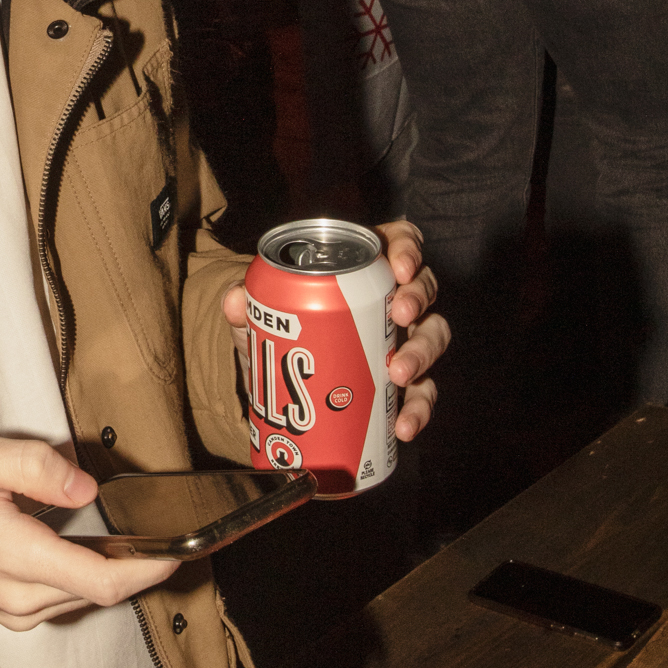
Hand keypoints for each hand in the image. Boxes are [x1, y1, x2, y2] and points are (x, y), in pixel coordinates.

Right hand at [0, 433, 180, 630]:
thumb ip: (35, 467)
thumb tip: (87, 487)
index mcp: (16, 556)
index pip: (103, 582)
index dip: (151, 568)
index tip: (183, 546)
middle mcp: (20, 597)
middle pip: (102, 592)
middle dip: (140, 565)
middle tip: (169, 531)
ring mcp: (13, 611)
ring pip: (83, 598)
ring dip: (113, 573)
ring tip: (136, 538)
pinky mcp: (8, 613)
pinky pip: (62, 601)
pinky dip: (85, 578)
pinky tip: (89, 550)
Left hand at [221, 218, 448, 440]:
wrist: (278, 375)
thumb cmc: (281, 324)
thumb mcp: (262, 312)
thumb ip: (247, 303)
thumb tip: (235, 301)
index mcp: (364, 267)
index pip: (400, 241)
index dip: (408, 248)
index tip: (399, 267)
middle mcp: (392, 299)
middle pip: (423, 288)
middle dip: (417, 299)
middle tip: (399, 315)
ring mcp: (403, 339)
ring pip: (432, 336)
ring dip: (422, 353)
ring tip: (399, 374)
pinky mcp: (406, 382)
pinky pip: (423, 393)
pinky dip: (418, 410)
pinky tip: (403, 427)